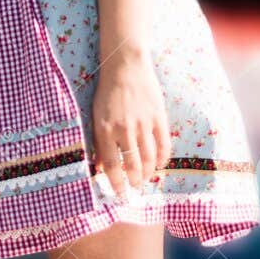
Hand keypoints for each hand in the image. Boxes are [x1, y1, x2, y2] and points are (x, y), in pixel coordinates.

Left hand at [91, 48, 171, 196]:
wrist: (125, 65)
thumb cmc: (107, 92)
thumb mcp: (96, 116)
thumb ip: (99, 142)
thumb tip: (100, 167)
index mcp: (104, 129)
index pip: (111, 165)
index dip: (116, 182)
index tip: (119, 193)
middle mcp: (123, 129)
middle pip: (132, 165)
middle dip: (133, 181)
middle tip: (135, 188)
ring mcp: (142, 123)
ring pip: (148, 158)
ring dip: (147, 173)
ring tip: (145, 179)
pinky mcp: (158, 117)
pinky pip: (163, 144)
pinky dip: (162, 158)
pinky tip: (159, 164)